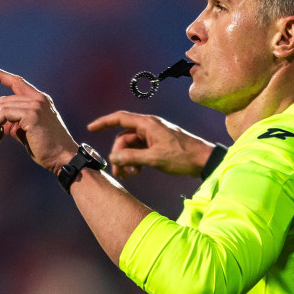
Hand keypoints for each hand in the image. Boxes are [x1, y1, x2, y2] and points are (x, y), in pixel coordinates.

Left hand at [0, 67, 78, 173]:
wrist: (63, 158)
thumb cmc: (47, 149)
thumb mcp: (27, 134)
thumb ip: (14, 126)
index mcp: (40, 100)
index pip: (17, 82)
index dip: (1, 75)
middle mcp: (39, 99)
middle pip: (4, 100)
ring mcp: (36, 105)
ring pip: (2, 106)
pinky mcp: (32, 114)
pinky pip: (4, 114)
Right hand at [86, 111, 215, 178]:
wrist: (203, 160)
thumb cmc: (182, 156)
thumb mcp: (155, 159)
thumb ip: (132, 157)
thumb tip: (113, 156)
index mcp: (148, 124)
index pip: (120, 118)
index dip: (103, 122)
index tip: (90, 128)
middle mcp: (149, 127)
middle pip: (124, 137)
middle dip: (118, 154)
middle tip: (119, 172)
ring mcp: (154, 136)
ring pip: (131, 146)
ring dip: (127, 160)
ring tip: (130, 175)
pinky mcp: (158, 144)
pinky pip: (140, 150)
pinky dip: (135, 160)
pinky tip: (137, 172)